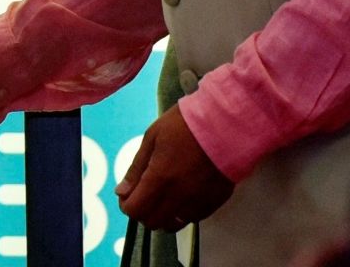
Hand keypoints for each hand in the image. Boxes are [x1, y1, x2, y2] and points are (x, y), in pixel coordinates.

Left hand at [117, 105, 234, 230]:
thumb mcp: (152, 138)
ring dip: (162, 215)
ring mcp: (199, 201)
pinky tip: (182, 195)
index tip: (127, 194)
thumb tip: (122, 192)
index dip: (126, 204)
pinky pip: (193, 218)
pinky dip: (182, 212)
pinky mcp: (216, 202)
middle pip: (152, 222)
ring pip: (173, 224)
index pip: (135, 209)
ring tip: (163, 196)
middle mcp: (179, 196)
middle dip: (142, 211)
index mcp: (160, 178)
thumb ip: (137, 168)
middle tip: (143, 194)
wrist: (227, 124)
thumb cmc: (185, 125)